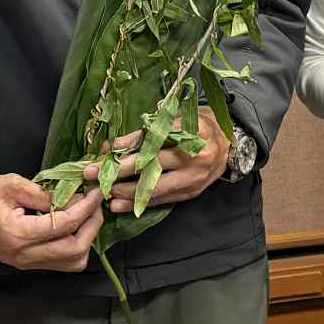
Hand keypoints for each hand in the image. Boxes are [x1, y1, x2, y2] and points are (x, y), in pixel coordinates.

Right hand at [0, 173, 102, 271]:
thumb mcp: (10, 185)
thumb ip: (42, 193)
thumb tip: (72, 197)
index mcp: (18, 234)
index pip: (64, 225)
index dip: (86, 208)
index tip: (96, 192)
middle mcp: (25, 255)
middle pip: (75, 250)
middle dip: (92, 225)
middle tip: (96, 204)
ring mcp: (27, 264)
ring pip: (72, 262)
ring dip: (87, 239)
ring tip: (87, 216)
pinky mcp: (29, 264)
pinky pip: (62, 263)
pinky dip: (76, 246)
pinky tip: (75, 227)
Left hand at [96, 105, 231, 211]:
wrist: (230, 143)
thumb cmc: (200, 125)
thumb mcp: (179, 117)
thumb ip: (149, 129)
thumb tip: (114, 145)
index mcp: (194, 131)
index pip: (155, 138)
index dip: (128, 145)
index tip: (107, 150)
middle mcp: (196, 156)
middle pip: (152, 165)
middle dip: (119, 170)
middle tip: (93, 173)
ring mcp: (194, 177)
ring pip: (155, 187)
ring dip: (126, 191)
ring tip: (105, 192)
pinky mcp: (191, 192)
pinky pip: (162, 200)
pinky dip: (138, 203)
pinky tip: (120, 205)